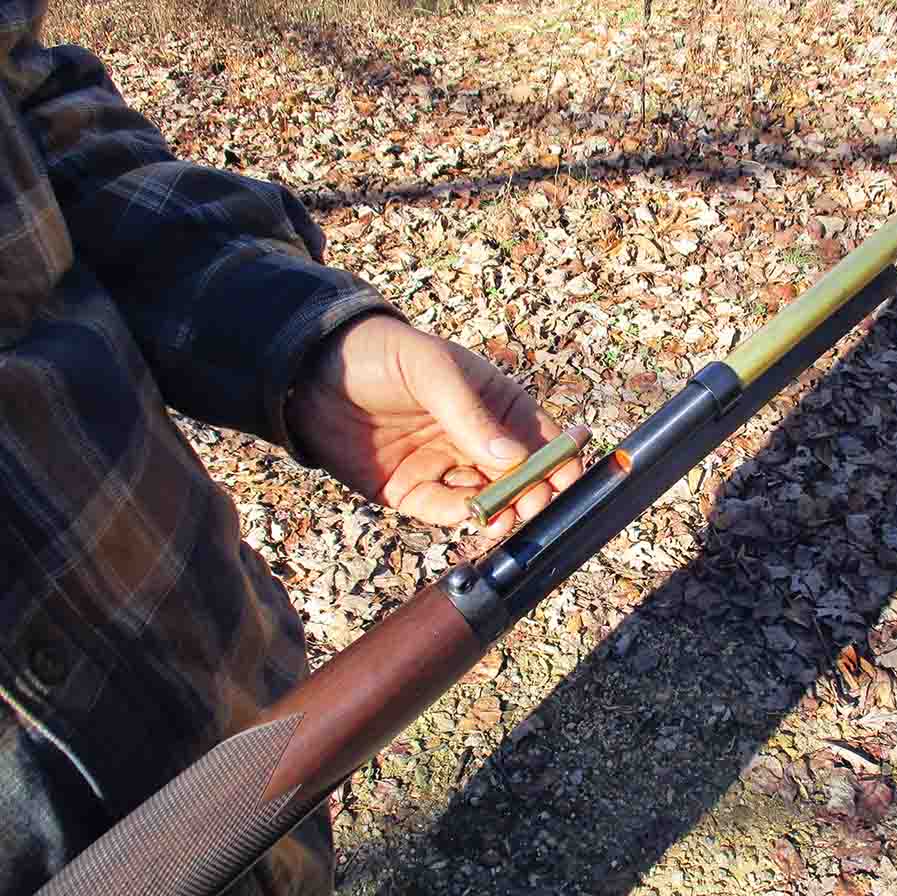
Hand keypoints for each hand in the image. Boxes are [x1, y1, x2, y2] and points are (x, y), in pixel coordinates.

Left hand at [286, 315, 582, 537]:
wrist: (309, 372)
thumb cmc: (380, 354)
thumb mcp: (431, 371)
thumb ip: (469, 415)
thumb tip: (513, 459)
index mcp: (494, 403)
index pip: (540, 436)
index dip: (559, 459)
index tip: (566, 478)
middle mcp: (476, 439)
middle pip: (520, 476)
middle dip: (533, 493)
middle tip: (533, 505)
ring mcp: (445, 466)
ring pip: (487, 500)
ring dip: (501, 512)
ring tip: (506, 518)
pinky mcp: (412, 492)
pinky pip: (445, 511)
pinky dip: (462, 518)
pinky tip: (472, 517)